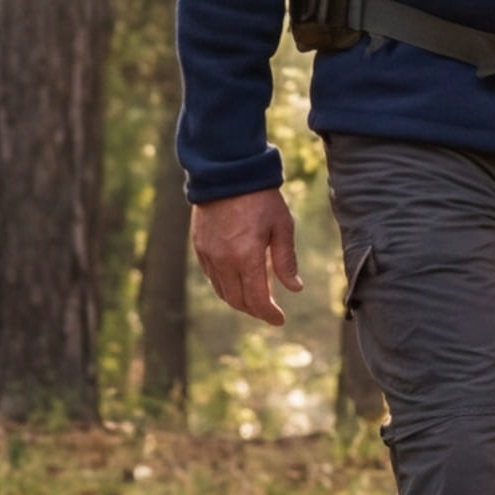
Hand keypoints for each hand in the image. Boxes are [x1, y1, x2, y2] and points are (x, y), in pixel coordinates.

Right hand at [191, 190, 300, 326]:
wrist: (227, 174)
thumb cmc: (261, 198)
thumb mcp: (282, 226)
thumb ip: (286, 260)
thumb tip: (295, 288)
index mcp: (247, 257)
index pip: (257, 299)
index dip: (268, 314)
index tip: (279, 320)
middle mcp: (224, 261)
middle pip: (238, 300)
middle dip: (255, 310)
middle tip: (270, 312)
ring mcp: (209, 255)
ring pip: (223, 291)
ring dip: (239, 301)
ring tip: (256, 301)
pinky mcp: (200, 248)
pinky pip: (212, 277)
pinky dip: (225, 287)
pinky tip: (237, 283)